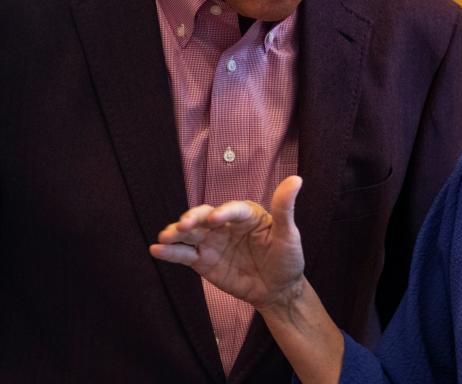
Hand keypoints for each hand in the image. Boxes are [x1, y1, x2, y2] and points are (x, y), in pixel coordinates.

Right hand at [150, 175, 305, 309]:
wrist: (278, 289)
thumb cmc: (287, 258)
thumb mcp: (289, 235)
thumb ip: (285, 209)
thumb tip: (296, 179)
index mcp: (247, 214)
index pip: (233, 209)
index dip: (224, 212)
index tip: (215, 218)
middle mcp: (226, 224)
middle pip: (205, 217)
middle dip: (193, 219)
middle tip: (183, 225)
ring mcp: (212, 242)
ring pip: (190, 234)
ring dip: (175, 233)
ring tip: (165, 237)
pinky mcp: (202, 261)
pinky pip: (184, 254)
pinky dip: (170, 252)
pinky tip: (157, 250)